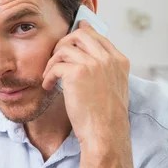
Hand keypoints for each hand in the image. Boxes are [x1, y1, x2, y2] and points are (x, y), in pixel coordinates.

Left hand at [42, 21, 129, 149]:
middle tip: (55, 59)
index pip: (98, 36)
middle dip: (63, 43)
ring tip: (49, 76)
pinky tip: (48, 86)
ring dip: (52, 61)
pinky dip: (48, 76)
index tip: (68, 40)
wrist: (105, 132)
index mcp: (119, 61)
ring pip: (65, 48)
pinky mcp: (77, 73)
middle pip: (80, 35)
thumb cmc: (106, 116)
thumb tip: (88, 55)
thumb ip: (104, 69)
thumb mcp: (113, 87)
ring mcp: (93, 64)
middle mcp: (107, 59)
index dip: (81, 34)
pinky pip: (55, 66)